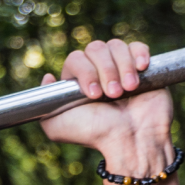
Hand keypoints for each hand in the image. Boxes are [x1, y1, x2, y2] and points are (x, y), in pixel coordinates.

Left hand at [40, 39, 174, 175]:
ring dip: (122, 67)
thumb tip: (48, 76)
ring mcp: (118, 67)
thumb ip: (43, 105)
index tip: (94, 95)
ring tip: (129, 90)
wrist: (131, 139)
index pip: (75, 59)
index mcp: (75, 83)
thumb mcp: (57, 127)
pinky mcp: (142, 66)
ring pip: (115, 46)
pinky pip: (137, 45)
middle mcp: (96, 72)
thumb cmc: (94, 134)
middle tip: (113, 95)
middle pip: (95, 48)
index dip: (85, 72)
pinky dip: (139, 54)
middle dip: (105, 70)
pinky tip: (142, 69)